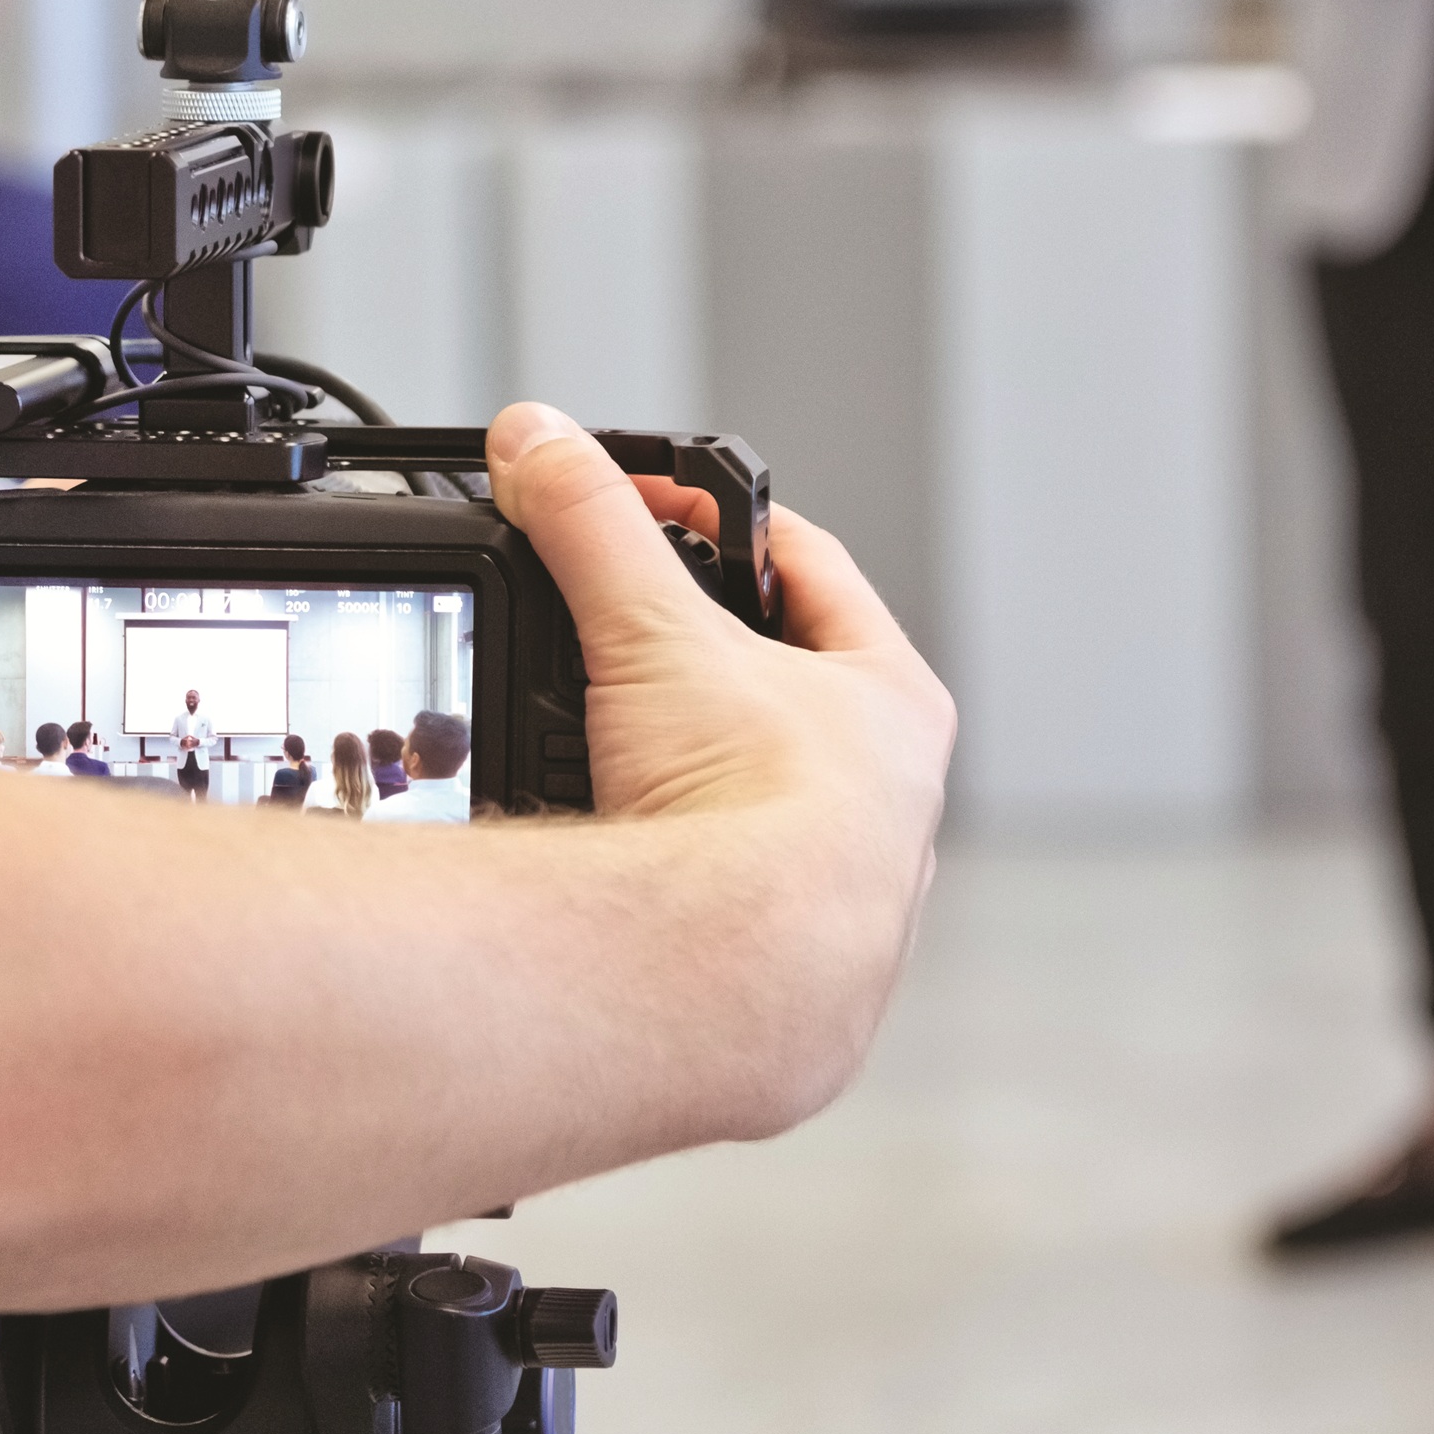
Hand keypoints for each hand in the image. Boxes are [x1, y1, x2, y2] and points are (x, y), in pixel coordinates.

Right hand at [484, 404, 949, 1127]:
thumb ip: (593, 525)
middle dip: (701, 660)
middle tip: (620, 632)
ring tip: (606, 751)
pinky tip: (621, 863)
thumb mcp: (654, 635)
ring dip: (688, 773)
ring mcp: (847, 897)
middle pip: (785, 692)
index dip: (724, 530)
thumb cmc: (753, 821)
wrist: (736, 993)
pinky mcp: (787, 975)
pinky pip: (726, 897)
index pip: (809, 574)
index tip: (657, 508)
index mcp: (893, 703)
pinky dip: (672, 867)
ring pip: (761, 804)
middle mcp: (892, 804)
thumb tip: (540, 440)